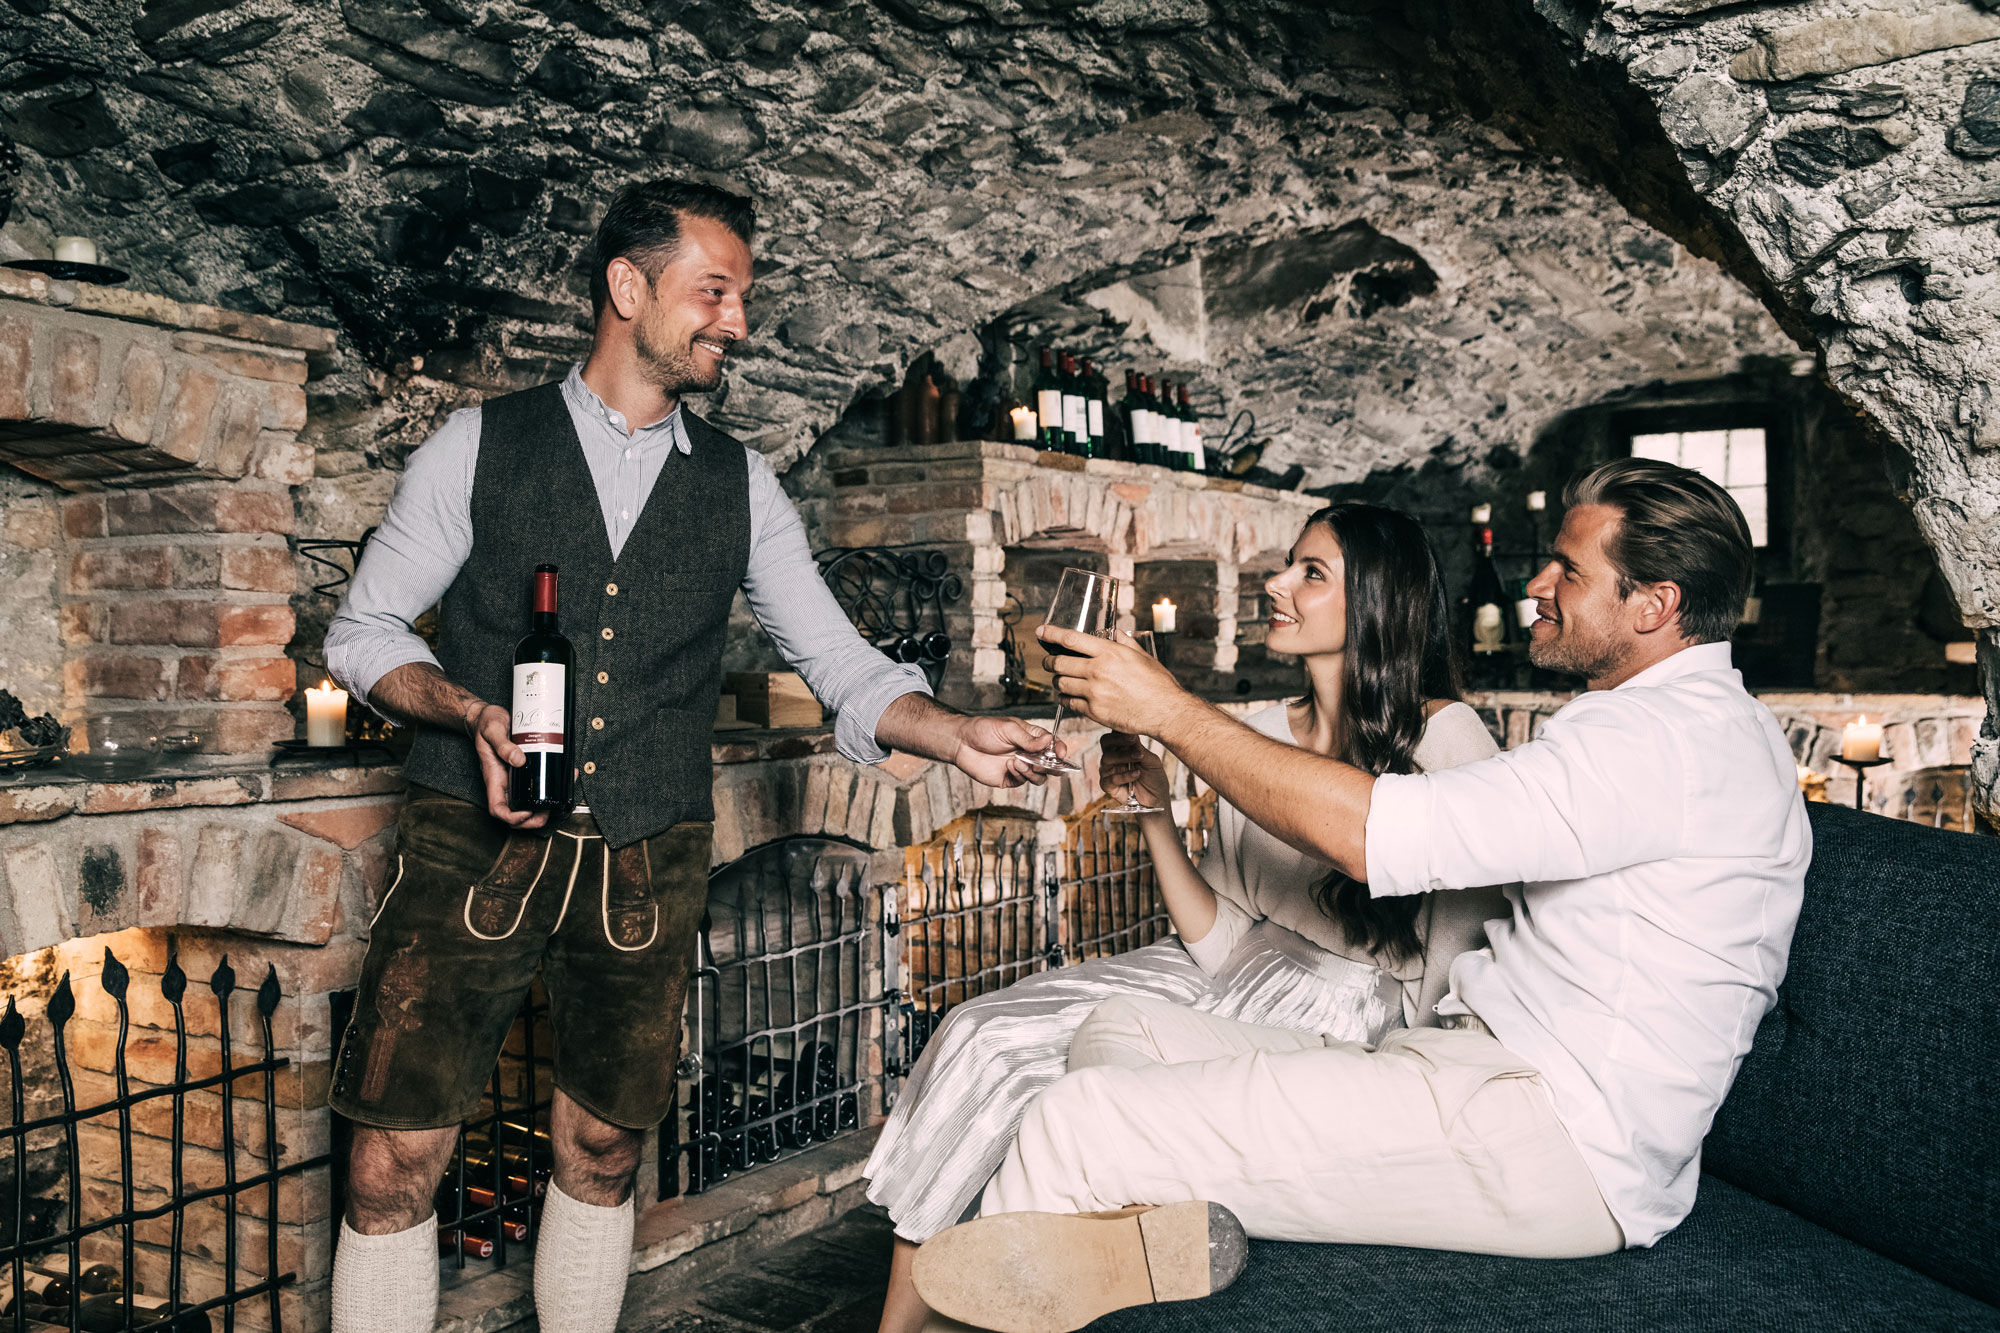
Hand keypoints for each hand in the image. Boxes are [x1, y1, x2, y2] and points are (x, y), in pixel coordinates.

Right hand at [470, 702, 549, 828]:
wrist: (488, 716)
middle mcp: (504, 782)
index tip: (526, 812)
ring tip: (559, 801)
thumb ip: (503, 745)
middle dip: (531, 820)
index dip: (512, 817)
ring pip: (527, 803)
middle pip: (514, 813)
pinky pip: (536, 785)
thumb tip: (519, 760)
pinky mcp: (525, 770)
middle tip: (548, 812)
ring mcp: (515, 778)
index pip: (498, 808)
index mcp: (494, 778)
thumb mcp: (492, 730)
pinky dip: (551, 788)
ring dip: (542, 809)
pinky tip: (565, 779)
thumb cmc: (486, 724)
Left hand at [950, 714, 1057, 788]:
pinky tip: (1009, 766)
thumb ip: (1028, 738)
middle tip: (1043, 764)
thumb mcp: (1008, 728)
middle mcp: (1029, 753)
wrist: (962, 743)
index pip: (1052, 744)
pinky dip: (1020, 775)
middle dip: (1051, 766)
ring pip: (1039, 777)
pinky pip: (1023, 782)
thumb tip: (1048, 741)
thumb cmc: (983, 730)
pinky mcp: (1010, 779)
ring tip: (1019, 762)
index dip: (1060, 749)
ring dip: (1034, 772)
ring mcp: (1020, 767)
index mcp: (1031, 737)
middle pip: (1051, 764)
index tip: (1061, 753)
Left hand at [1037, 625, 1193, 737]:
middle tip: (1048, 661)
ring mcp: (1094, 692)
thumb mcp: (1143, 656)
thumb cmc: (1158, 684)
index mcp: (1110, 653)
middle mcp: (1098, 671)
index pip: (1071, 640)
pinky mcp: (1094, 712)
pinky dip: (1065, 699)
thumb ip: (1125, 642)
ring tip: (1060, 679)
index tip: (1042, 631)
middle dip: (1049, 661)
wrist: (1166, 712)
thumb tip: (1115, 633)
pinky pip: (1069, 703)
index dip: (1052, 634)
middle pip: (1059, 662)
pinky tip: (1067, 696)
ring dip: (1057, 680)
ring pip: (1061, 684)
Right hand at [1100, 733, 1169, 810]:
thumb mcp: (1152, 762)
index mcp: (1123, 749)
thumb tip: (1132, 734)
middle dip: (1117, 739)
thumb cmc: (1155, 779)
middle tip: (1132, 740)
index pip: (1115, 734)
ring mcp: (1109, 771)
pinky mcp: (1108, 786)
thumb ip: (1141, 749)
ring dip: (1123, 757)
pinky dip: (1124, 775)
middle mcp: (1113, 758)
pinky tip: (1136, 774)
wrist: (1157, 801)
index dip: (1120, 731)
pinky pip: (1110, 778)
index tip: (1133, 732)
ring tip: (1139, 758)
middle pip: (1105, 742)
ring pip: (1106, 759)